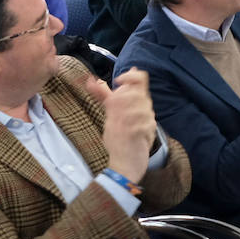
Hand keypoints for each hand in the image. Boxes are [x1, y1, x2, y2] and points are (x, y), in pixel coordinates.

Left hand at [88, 67, 158, 181]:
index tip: (118, 82)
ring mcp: (148, 119)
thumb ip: (103, 96)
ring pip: (141, 107)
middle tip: (114, 111)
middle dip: (124, 100)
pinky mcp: (148, 131)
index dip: (131, 76)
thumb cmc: (119, 137)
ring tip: (122, 126)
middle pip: (139, 92)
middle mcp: (144, 108)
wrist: (125, 162)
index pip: (140, 79)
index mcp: (136, 101)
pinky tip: (127, 133)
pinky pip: (142, 123)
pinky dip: (132, 127)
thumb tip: (91, 80)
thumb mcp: (110, 114)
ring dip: (127, 115)